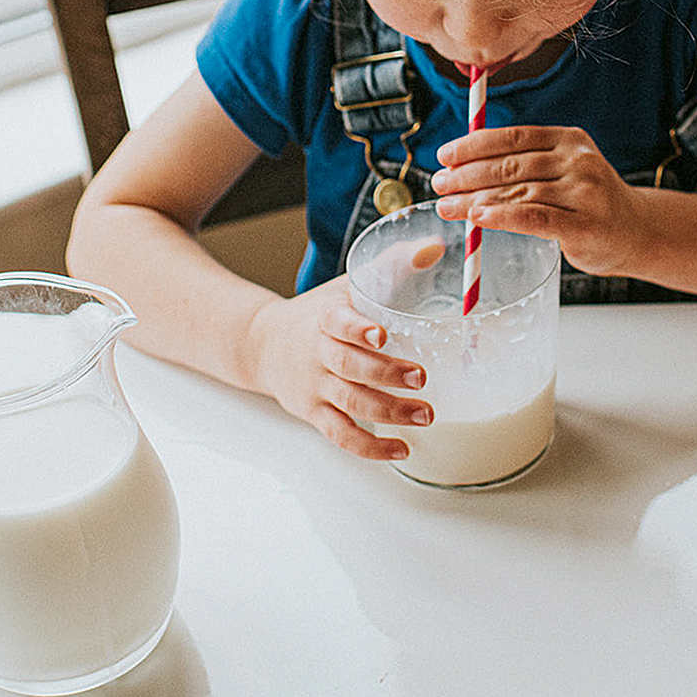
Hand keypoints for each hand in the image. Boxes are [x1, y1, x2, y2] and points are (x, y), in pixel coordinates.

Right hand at [246, 272, 433, 460]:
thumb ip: (389, 266)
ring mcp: (316, 387)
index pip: (338, 323)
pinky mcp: (315, 414)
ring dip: (389, 412)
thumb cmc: (317, 313)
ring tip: (424, 415)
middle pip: (350, 367)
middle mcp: (318, 355)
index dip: (357, 329)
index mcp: (325, 319)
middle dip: (386, 374)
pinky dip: (371, 447)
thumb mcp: (346, 285)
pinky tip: (401, 448)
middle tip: (420, 378)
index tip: (381, 334)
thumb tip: (433, 247)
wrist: (263, 344)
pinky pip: (341, 435)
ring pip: (350, 403)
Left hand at [432, 125, 639, 275]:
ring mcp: (583, 193)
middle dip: (466, 175)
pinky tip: (478, 218)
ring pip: (517, 192)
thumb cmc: (589, 202)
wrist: (637, 231)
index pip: (513, 137)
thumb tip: (464, 168)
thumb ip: (526, 165)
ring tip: (447, 206)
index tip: (444, 156)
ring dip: (475, 199)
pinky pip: (535, 217)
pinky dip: (503, 217)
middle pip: (510, 165)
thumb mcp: (564, 170)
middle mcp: (577, 161)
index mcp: (568, 140)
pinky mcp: (584, 225)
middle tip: (437, 184)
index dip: (473, 145)